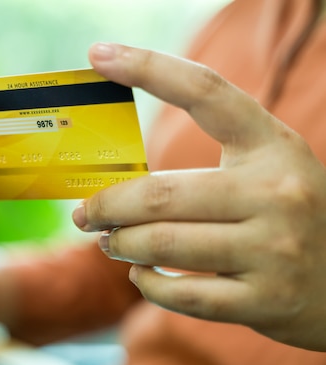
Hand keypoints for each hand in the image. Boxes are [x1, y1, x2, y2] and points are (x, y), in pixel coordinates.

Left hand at [73, 43, 325, 350]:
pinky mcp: (265, 301)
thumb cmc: (290, 217)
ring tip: (109, 242)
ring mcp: (274, 250)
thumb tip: (113, 188)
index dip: (148, 67)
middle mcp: (278, 192)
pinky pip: (178, 294)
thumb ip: (203, 169)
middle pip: (159, 194)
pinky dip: (146, 284)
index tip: (99, 53)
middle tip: (84, 214)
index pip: (205, 92)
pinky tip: (141, 274)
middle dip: (106, 207)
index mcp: (273, 146)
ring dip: (120, 245)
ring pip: (162, 245)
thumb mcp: (265, 172)